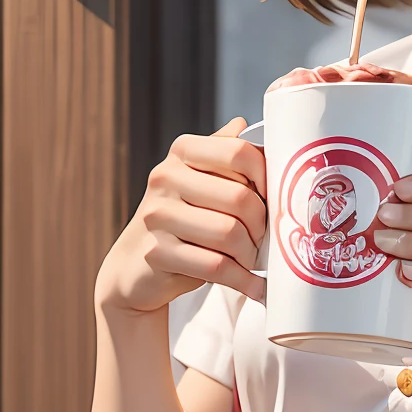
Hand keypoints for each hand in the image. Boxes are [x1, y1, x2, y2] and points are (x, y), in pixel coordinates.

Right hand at [98, 119, 267, 315]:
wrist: (137, 267)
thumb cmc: (183, 221)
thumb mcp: (202, 183)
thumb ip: (222, 155)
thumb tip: (244, 124)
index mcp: (182, 152)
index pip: (239, 152)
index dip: (267, 177)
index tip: (274, 199)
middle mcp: (165, 178)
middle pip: (240, 198)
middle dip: (263, 226)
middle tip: (265, 241)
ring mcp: (157, 215)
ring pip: (229, 234)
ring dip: (252, 255)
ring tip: (254, 261)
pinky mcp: (157, 252)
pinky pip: (215, 267)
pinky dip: (242, 280)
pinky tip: (254, 286)